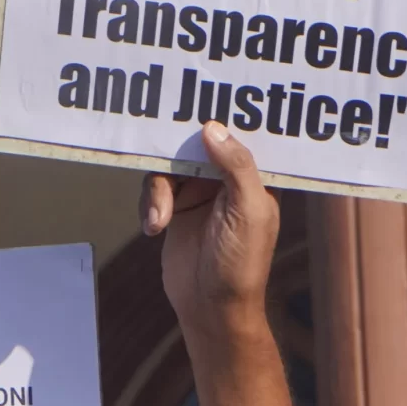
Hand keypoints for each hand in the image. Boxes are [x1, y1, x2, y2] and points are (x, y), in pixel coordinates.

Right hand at [140, 123, 279, 347]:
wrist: (209, 309)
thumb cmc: (240, 264)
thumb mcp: (248, 210)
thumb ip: (236, 166)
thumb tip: (212, 127)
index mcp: (256, 176)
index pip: (243, 133)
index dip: (226, 115)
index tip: (202, 96)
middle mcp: (228, 178)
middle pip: (198, 142)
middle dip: (179, 146)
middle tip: (161, 136)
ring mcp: (200, 192)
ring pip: (171, 164)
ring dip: (159, 189)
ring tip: (160, 218)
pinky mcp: (175, 207)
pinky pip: (155, 188)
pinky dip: (150, 204)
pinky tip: (154, 227)